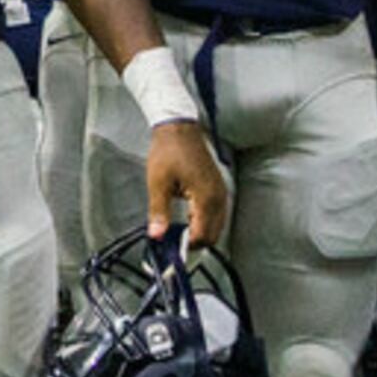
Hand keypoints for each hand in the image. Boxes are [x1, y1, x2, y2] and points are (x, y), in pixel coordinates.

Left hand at [144, 121, 230, 250]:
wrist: (178, 128)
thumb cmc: (168, 151)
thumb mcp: (158, 184)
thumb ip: (159, 212)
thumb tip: (156, 235)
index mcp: (206, 197)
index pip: (203, 235)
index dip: (187, 245)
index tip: (171, 248)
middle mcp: (218, 196)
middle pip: (213, 234)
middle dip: (195, 241)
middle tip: (173, 240)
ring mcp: (220, 192)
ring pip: (216, 225)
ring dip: (200, 231)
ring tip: (178, 230)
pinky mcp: (218, 188)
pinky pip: (216, 213)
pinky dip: (204, 220)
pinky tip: (188, 217)